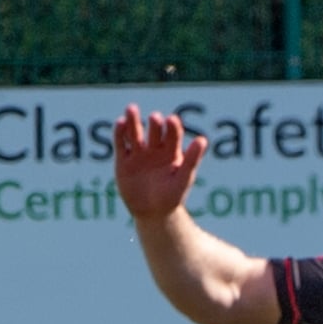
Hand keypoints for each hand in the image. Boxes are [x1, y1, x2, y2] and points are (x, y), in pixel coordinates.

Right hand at [114, 105, 208, 221]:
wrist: (152, 214)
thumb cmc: (172, 197)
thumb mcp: (183, 179)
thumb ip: (192, 160)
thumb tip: (202, 140)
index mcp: (172, 151)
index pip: (173, 133)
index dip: (173, 126)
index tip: (172, 120)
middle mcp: (155, 148)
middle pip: (154, 130)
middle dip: (155, 124)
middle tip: (155, 118)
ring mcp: (139, 153)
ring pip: (135, 132)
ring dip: (133, 120)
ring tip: (131, 109)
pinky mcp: (123, 160)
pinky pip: (121, 144)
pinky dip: (120, 133)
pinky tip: (120, 123)